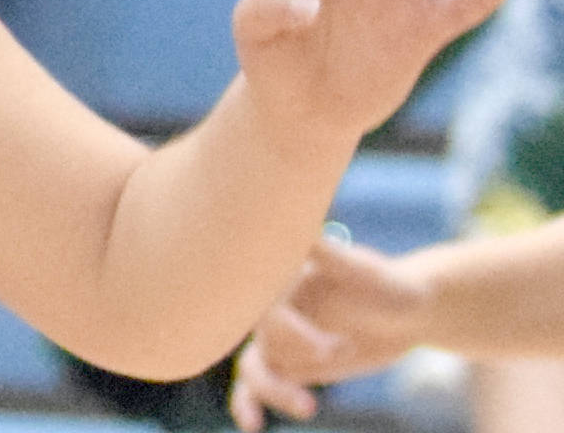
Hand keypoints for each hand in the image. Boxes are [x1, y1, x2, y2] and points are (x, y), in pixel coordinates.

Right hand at [232, 242, 433, 425]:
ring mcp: (278, 334)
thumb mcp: (369, 275)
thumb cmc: (390, 286)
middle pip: (258, 334)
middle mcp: (274, 301)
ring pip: (253, 364)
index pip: (265, 298)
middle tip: (332, 361)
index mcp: (285, 271)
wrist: (402, 312)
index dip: (292, 330)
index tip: (332, 350)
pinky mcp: (285, 362)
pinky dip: (246, 402)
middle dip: (286, 357)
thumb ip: (335, 259)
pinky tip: (251, 424)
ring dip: (270, 389)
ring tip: (309, 407)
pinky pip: (254, 383)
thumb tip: (306, 234)